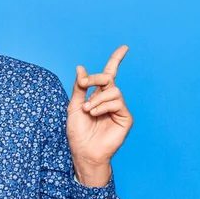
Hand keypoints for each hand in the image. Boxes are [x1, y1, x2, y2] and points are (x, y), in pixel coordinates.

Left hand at [67, 45, 133, 185]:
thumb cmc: (78, 131)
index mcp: (98, 95)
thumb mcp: (73, 106)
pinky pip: (117, 103)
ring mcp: (119, 109)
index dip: (116, 60)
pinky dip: (103, 106)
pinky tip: (94, 114)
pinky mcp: (125, 118)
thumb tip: (81, 67)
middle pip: (108, 78)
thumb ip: (79, 87)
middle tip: (84, 83)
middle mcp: (110, 100)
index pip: (109, 74)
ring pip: (113, 91)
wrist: (83, 151)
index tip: (124, 47)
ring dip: (96, 99)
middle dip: (95, 78)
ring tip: (87, 110)